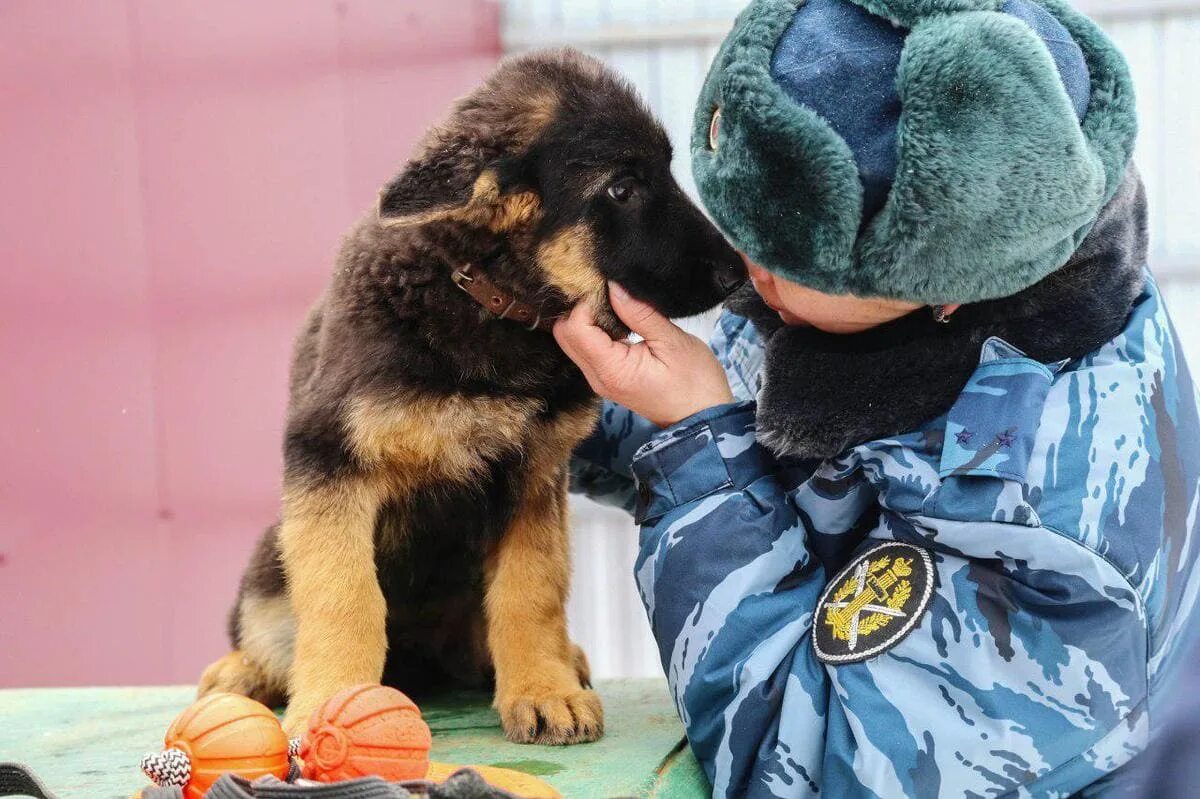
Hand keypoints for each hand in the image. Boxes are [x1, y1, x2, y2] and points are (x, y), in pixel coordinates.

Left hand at [554, 282, 733, 427]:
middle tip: (609, 293)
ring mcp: (599, 380)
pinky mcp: (606, 377)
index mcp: (612, 370)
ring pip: (572, 341)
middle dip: (581, 308)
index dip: (586, 303)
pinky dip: (594, 330)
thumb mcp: (673, 342)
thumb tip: (613, 287)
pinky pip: (587, 349)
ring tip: (616, 305)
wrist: (702, 418)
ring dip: (587, 319)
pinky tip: (618, 320)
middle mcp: (597, 377)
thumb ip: (640, 313)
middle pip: (565, 334)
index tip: (609, 289)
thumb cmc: (696, 383)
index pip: (575, 328)